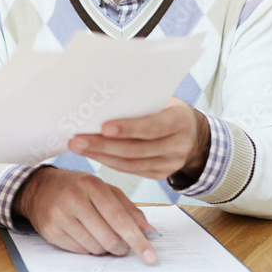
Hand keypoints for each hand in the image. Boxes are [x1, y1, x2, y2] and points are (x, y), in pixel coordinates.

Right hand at [14, 168, 156, 262]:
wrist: (39, 188)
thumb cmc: (76, 187)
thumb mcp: (104, 189)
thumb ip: (128, 208)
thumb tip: (148, 231)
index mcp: (91, 184)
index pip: (119, 218)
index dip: (137, 239)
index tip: (149, 255)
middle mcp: (74, 198)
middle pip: (109, 238)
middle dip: (121, 247)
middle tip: (123, 246)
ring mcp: (60, 216)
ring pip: (95, 248)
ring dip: (104, 248)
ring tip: (100, 235)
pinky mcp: (51, 231)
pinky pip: (80, 251)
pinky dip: (88, 248)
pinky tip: (84, 235)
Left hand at [68, 98, 209, 181]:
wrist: (194, 135)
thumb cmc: (169, 109)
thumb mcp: (164, 100)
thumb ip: (142, 101)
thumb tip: (104, 97)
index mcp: (180, 120)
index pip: (152, 126)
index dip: (128, 128)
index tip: (103, 127)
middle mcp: (178, 145)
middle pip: (136, 149)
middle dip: (103, 145)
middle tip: (77, 140)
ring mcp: (171, 163)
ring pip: (131, 163)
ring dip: (101, 156)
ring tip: (78, 147)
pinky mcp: (160, 174)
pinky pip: (131, 171)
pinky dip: (109, 163)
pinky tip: (93, 155)